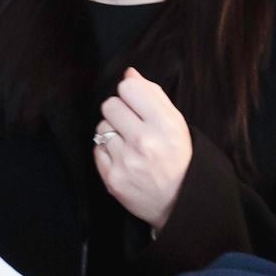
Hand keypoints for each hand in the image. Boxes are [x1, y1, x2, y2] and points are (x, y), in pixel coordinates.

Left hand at [94, 67, 192, 229]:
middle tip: (132, 126)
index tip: (137, 105)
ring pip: (101, 127)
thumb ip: (153, 95)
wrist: (179, 202)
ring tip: (129, 145)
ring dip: (112, 133)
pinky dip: (107, 152)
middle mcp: (145, 142)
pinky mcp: (112, 179)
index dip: (130, 94)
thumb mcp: (176, 123)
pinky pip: (97, 149)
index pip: (129, 88)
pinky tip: (123, 159)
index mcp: (165, 125)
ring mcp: (126, 162)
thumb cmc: (178, 158)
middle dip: (119, 113)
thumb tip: (129, 74)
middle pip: (110, 105)